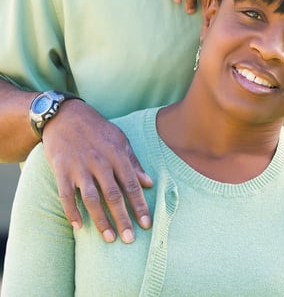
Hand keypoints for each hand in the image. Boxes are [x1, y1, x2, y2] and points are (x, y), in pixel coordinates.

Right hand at [41, 99, 152, 242]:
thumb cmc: (98, 130)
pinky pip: (66, 196)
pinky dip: (72, 212)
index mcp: (117, 155)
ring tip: (109, 238)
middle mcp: (100, 163)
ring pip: (91, 199)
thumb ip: (134, 162)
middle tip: (129, 239)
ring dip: (101, 220)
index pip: (132, 185)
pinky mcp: (61, 170)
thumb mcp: (121, 140)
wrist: (66, 117)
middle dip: (123, 218)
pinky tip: (78, 227)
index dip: (140, 206)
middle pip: (114, 195)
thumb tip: (149, 183)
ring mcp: (79, 167)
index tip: (146, 224)